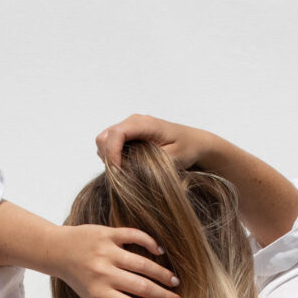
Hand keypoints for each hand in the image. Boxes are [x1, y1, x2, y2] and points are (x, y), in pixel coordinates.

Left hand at [50, 224, 182, 297]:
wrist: (57, 250)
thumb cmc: (78, 278)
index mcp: (99, 293)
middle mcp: (103, 274)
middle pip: (141, 287)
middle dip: (164, 296)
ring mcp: (107, 252)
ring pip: (142, 264)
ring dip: (162, 273)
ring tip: (174, 281)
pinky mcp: (108, 234)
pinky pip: (134, 236)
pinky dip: (149, 243)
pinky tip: (160, 251)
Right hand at [95, 113, 210, 170]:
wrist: (194, 142)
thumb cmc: (187, 148)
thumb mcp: (172, 158)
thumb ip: (148, 163)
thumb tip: (127, 172)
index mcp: (145, 123)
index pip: (116, 134)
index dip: (112, 155)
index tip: (118, 173)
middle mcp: (133, 121)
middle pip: (103, 138)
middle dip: (108, 159)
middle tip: (122, 176)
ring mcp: (129, 126)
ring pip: (104, 142)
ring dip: (109, 159)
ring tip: (126, 172)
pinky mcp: (128, 134)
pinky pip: (110, 145)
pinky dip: (113, 157)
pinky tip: (127, 166)